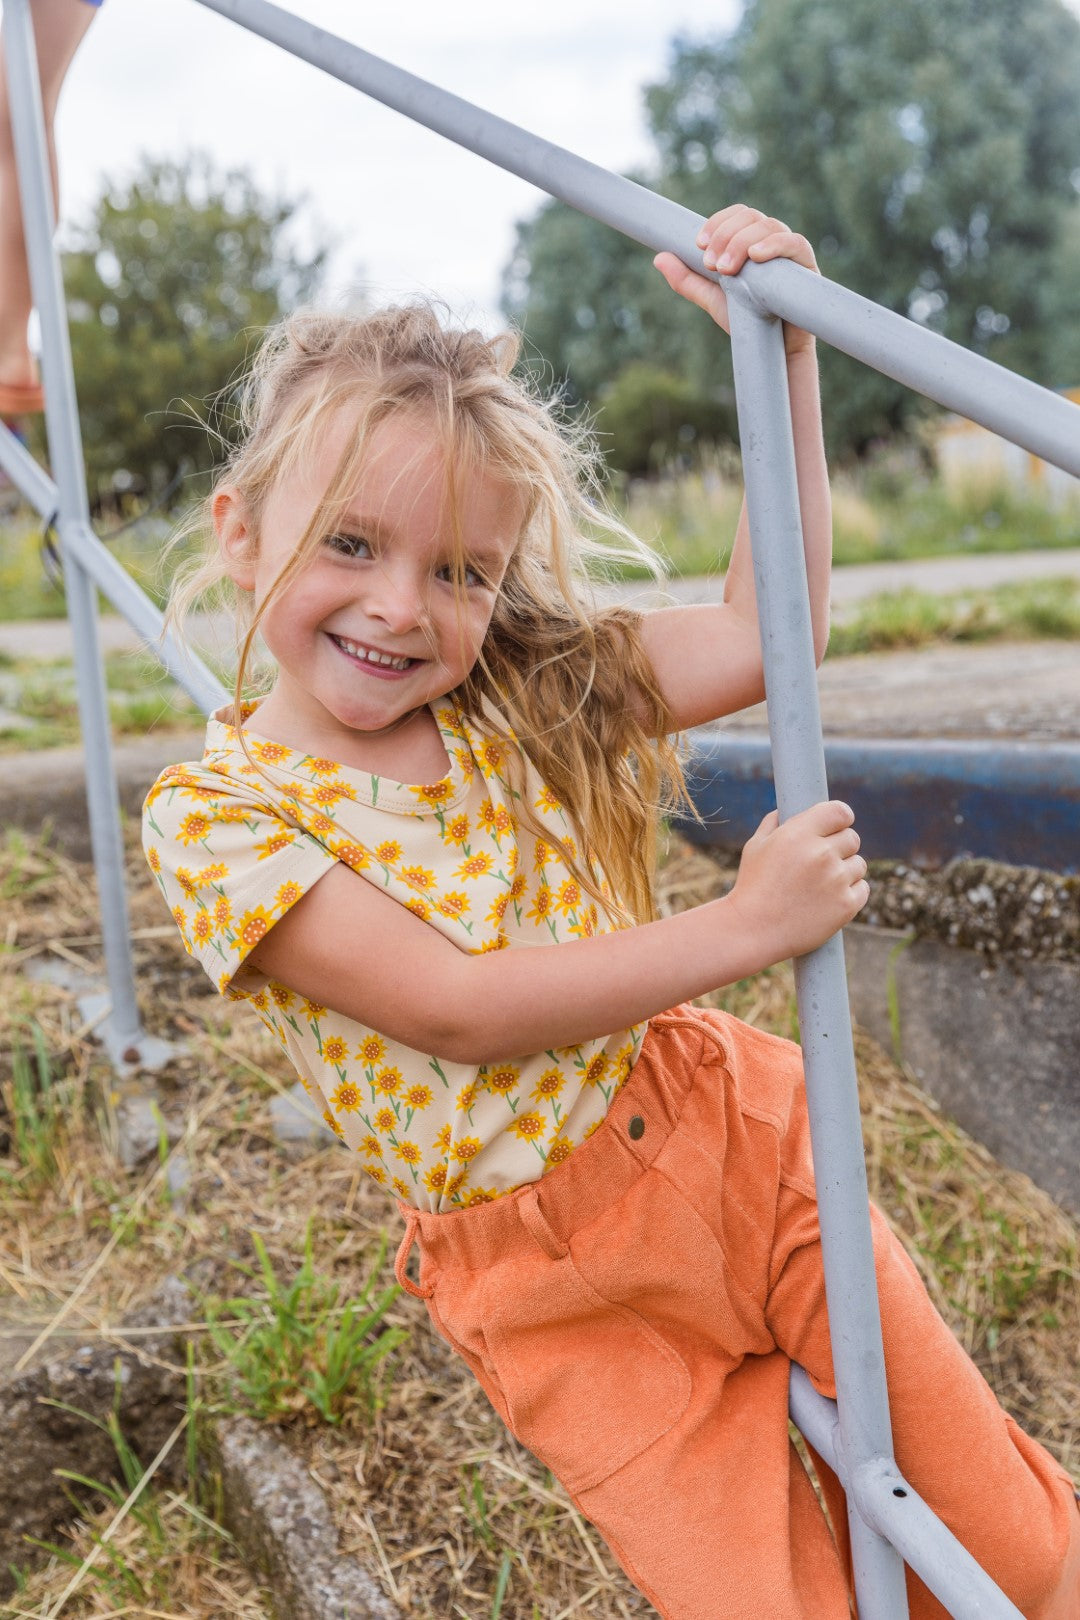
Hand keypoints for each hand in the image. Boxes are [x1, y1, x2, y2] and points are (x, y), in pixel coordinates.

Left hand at [653, 202, 818, 356]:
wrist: (775, 351)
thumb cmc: (749, 323)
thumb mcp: (713, 299)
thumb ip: (688, 280)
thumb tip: (658, 258)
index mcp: (751, 242)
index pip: (736, 215)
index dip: (717, 223)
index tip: (698, 244)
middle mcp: (771, 241)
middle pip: (750, 216)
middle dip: (726, 235)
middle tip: (711, 264)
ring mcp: (790, 252)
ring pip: (768, 226)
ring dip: (742, 242)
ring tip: (726, 269)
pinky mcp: (806, 267)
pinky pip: (795, 243)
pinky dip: (775, 244)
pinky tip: (756, 256)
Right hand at [726, 800, 868, 962]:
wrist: (753, 930)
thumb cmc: (752, 887)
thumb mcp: (755, 847)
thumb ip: (774, 824)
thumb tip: (786, 812)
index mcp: (799, 834)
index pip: (840, 812)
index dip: (840, 818)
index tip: (836, 826)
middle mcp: (821, 854)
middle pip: (852, 838)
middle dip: (840, 846)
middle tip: (823, 861)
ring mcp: (836, 880)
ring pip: (859, 864)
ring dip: (845, 870)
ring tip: (822, 884)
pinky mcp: (847, 905)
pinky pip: (862, 889)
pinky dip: (851, 892)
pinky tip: (830, 898)